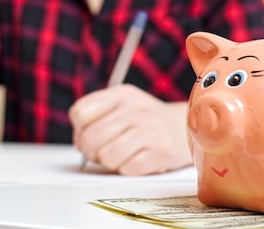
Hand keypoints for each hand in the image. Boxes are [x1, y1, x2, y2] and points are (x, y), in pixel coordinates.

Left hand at [69, 84, 191, 174]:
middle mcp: (136, 109)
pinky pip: (126, 169)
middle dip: (91, 151)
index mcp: (121, 94)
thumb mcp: (122, 105)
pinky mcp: (161, 152)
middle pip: (90, 138)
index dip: (79, 129)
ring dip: (110, 161)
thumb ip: (95, 118)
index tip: (88, 134)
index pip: (80, 112)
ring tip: (122, 154)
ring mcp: (150, 130)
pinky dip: (128, 168)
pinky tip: (138, 158)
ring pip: (106, 156)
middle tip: (101, 151)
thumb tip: (80, 142)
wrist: (185, 126)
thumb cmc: (145, 120)